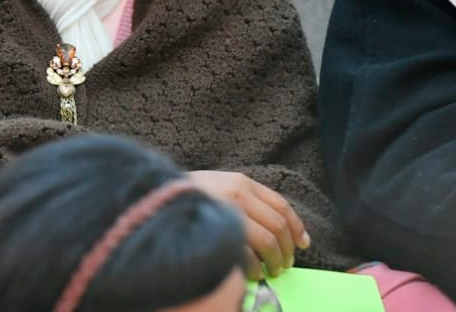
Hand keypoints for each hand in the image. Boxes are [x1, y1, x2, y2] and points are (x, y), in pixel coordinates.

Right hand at [188, 171, 310, 278]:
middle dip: (286, 249)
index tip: (303, 244)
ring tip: (272, 272)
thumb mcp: (216, 185)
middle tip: (285, 264)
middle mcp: (237, 193)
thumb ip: (241, 198)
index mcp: (240, 182)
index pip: (281, 205)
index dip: (297, 226)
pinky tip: (252, 273)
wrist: (152, 195)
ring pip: (267, 241)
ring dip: (274, 261)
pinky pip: (246, 254)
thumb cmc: (185, 196)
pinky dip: (253, 267)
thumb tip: (272, 227)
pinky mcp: (216, 229)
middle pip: (277, 225)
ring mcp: (227, 211)